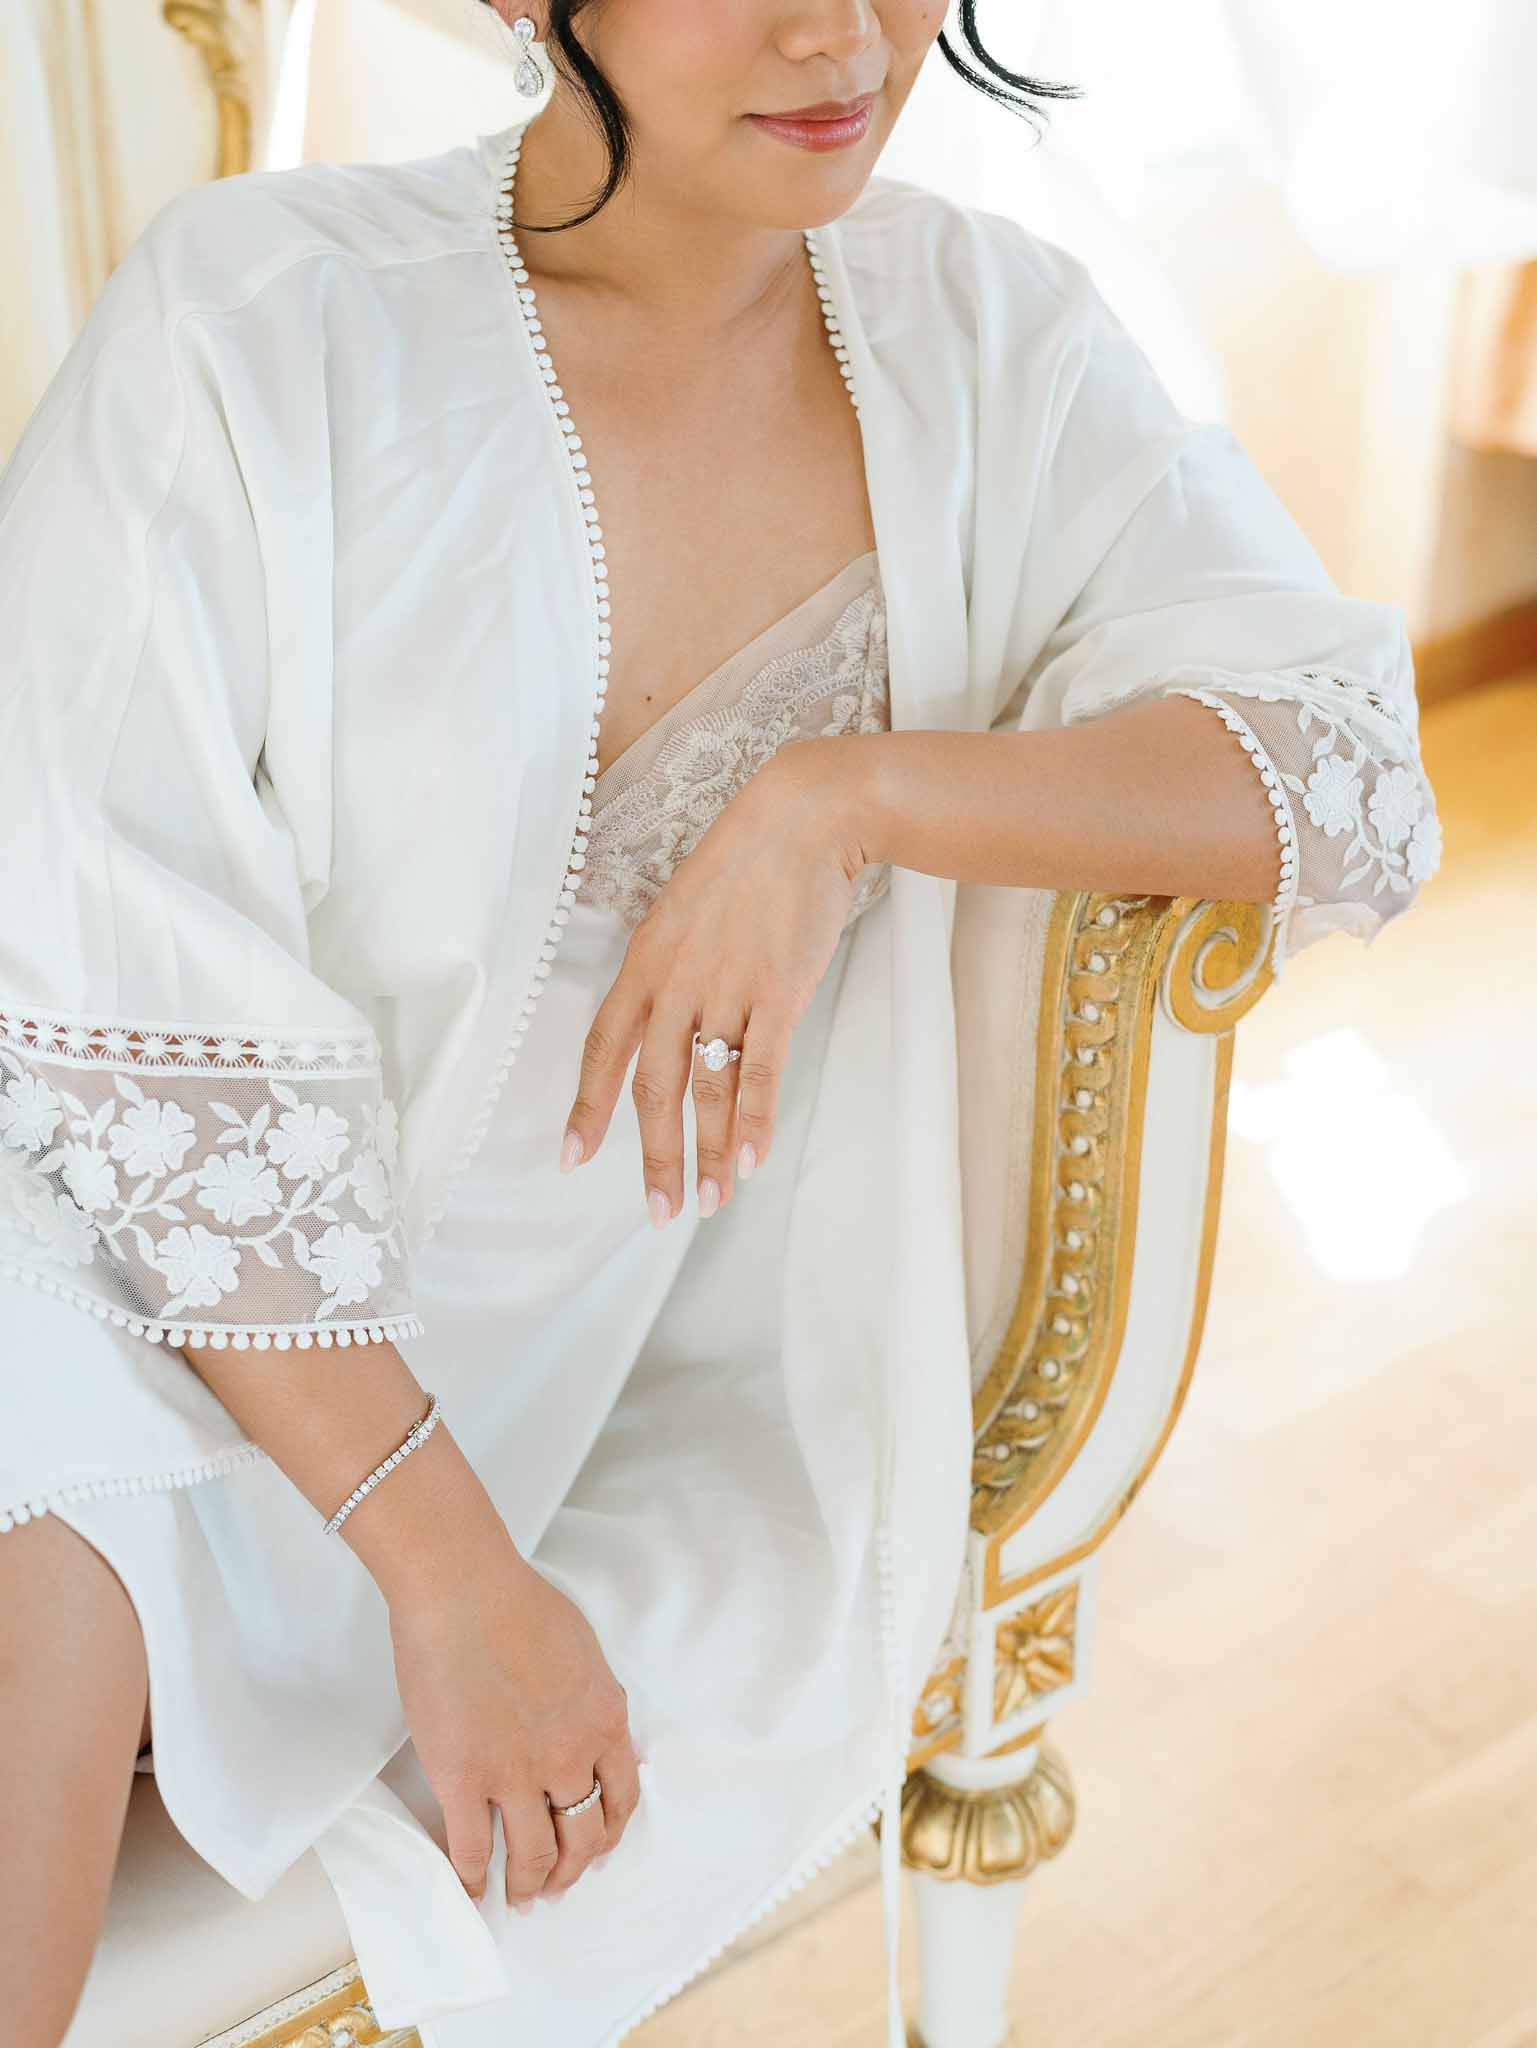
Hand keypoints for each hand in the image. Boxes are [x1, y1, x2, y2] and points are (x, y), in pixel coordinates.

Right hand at [388, 1532, 642, 1908]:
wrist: (464, 1590)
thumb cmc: (517, 1604)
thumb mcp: (583, 1652)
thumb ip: (592, 1700)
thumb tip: (593, 1728)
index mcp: (604, 1721)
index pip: (622, 1799)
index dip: (609, 1833)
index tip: (597, 1848)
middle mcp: (570, 1757)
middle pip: (583, 1839)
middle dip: (571, 1870)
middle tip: (556, 1885)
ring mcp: (517, 1774)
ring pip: (533, 1856)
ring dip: (528, 1885)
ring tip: (519, 1898)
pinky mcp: (464, 1780)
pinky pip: (473, 1850)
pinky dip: (474, 1880)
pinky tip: (472, 1890)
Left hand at [558, 737, 870, 1220]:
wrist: (802, 819)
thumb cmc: (748, 864)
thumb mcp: (686, 914)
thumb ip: (675, 972)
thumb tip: (679, 1025)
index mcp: (644, 963)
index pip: (603, 1048)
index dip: (587, 1108)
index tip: (573, 1159)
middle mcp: (674, 983)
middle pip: (651, 1086)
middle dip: (653, 1156)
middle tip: (659, 1213)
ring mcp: (723, 989)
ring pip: (706, 1089)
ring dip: (707, 1153)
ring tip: (708, 1203)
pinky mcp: (775, 992)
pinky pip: (759, 1069)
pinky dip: (753, 1120)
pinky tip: (749, 1160)